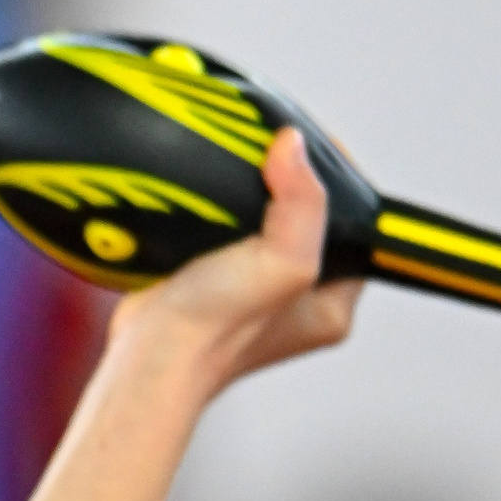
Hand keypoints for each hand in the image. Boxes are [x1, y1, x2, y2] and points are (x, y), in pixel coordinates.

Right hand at [110, 126, 362, 396]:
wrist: (147, 358)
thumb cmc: (216, 330)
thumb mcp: (282, 262)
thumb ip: (302, 202)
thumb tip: (293, 144)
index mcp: (332, 303)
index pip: (354, 225)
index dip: (338, 180)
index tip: (310, 142)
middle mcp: (297, 298)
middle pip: (307, 218)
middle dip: (290, 180)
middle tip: (270, 145)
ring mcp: (251, 290)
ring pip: (262, 221)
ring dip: (248, 191)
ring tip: (238, 155)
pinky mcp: (209, 280)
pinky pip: (223, 229)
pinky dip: (215, 205)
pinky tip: (204, 187)